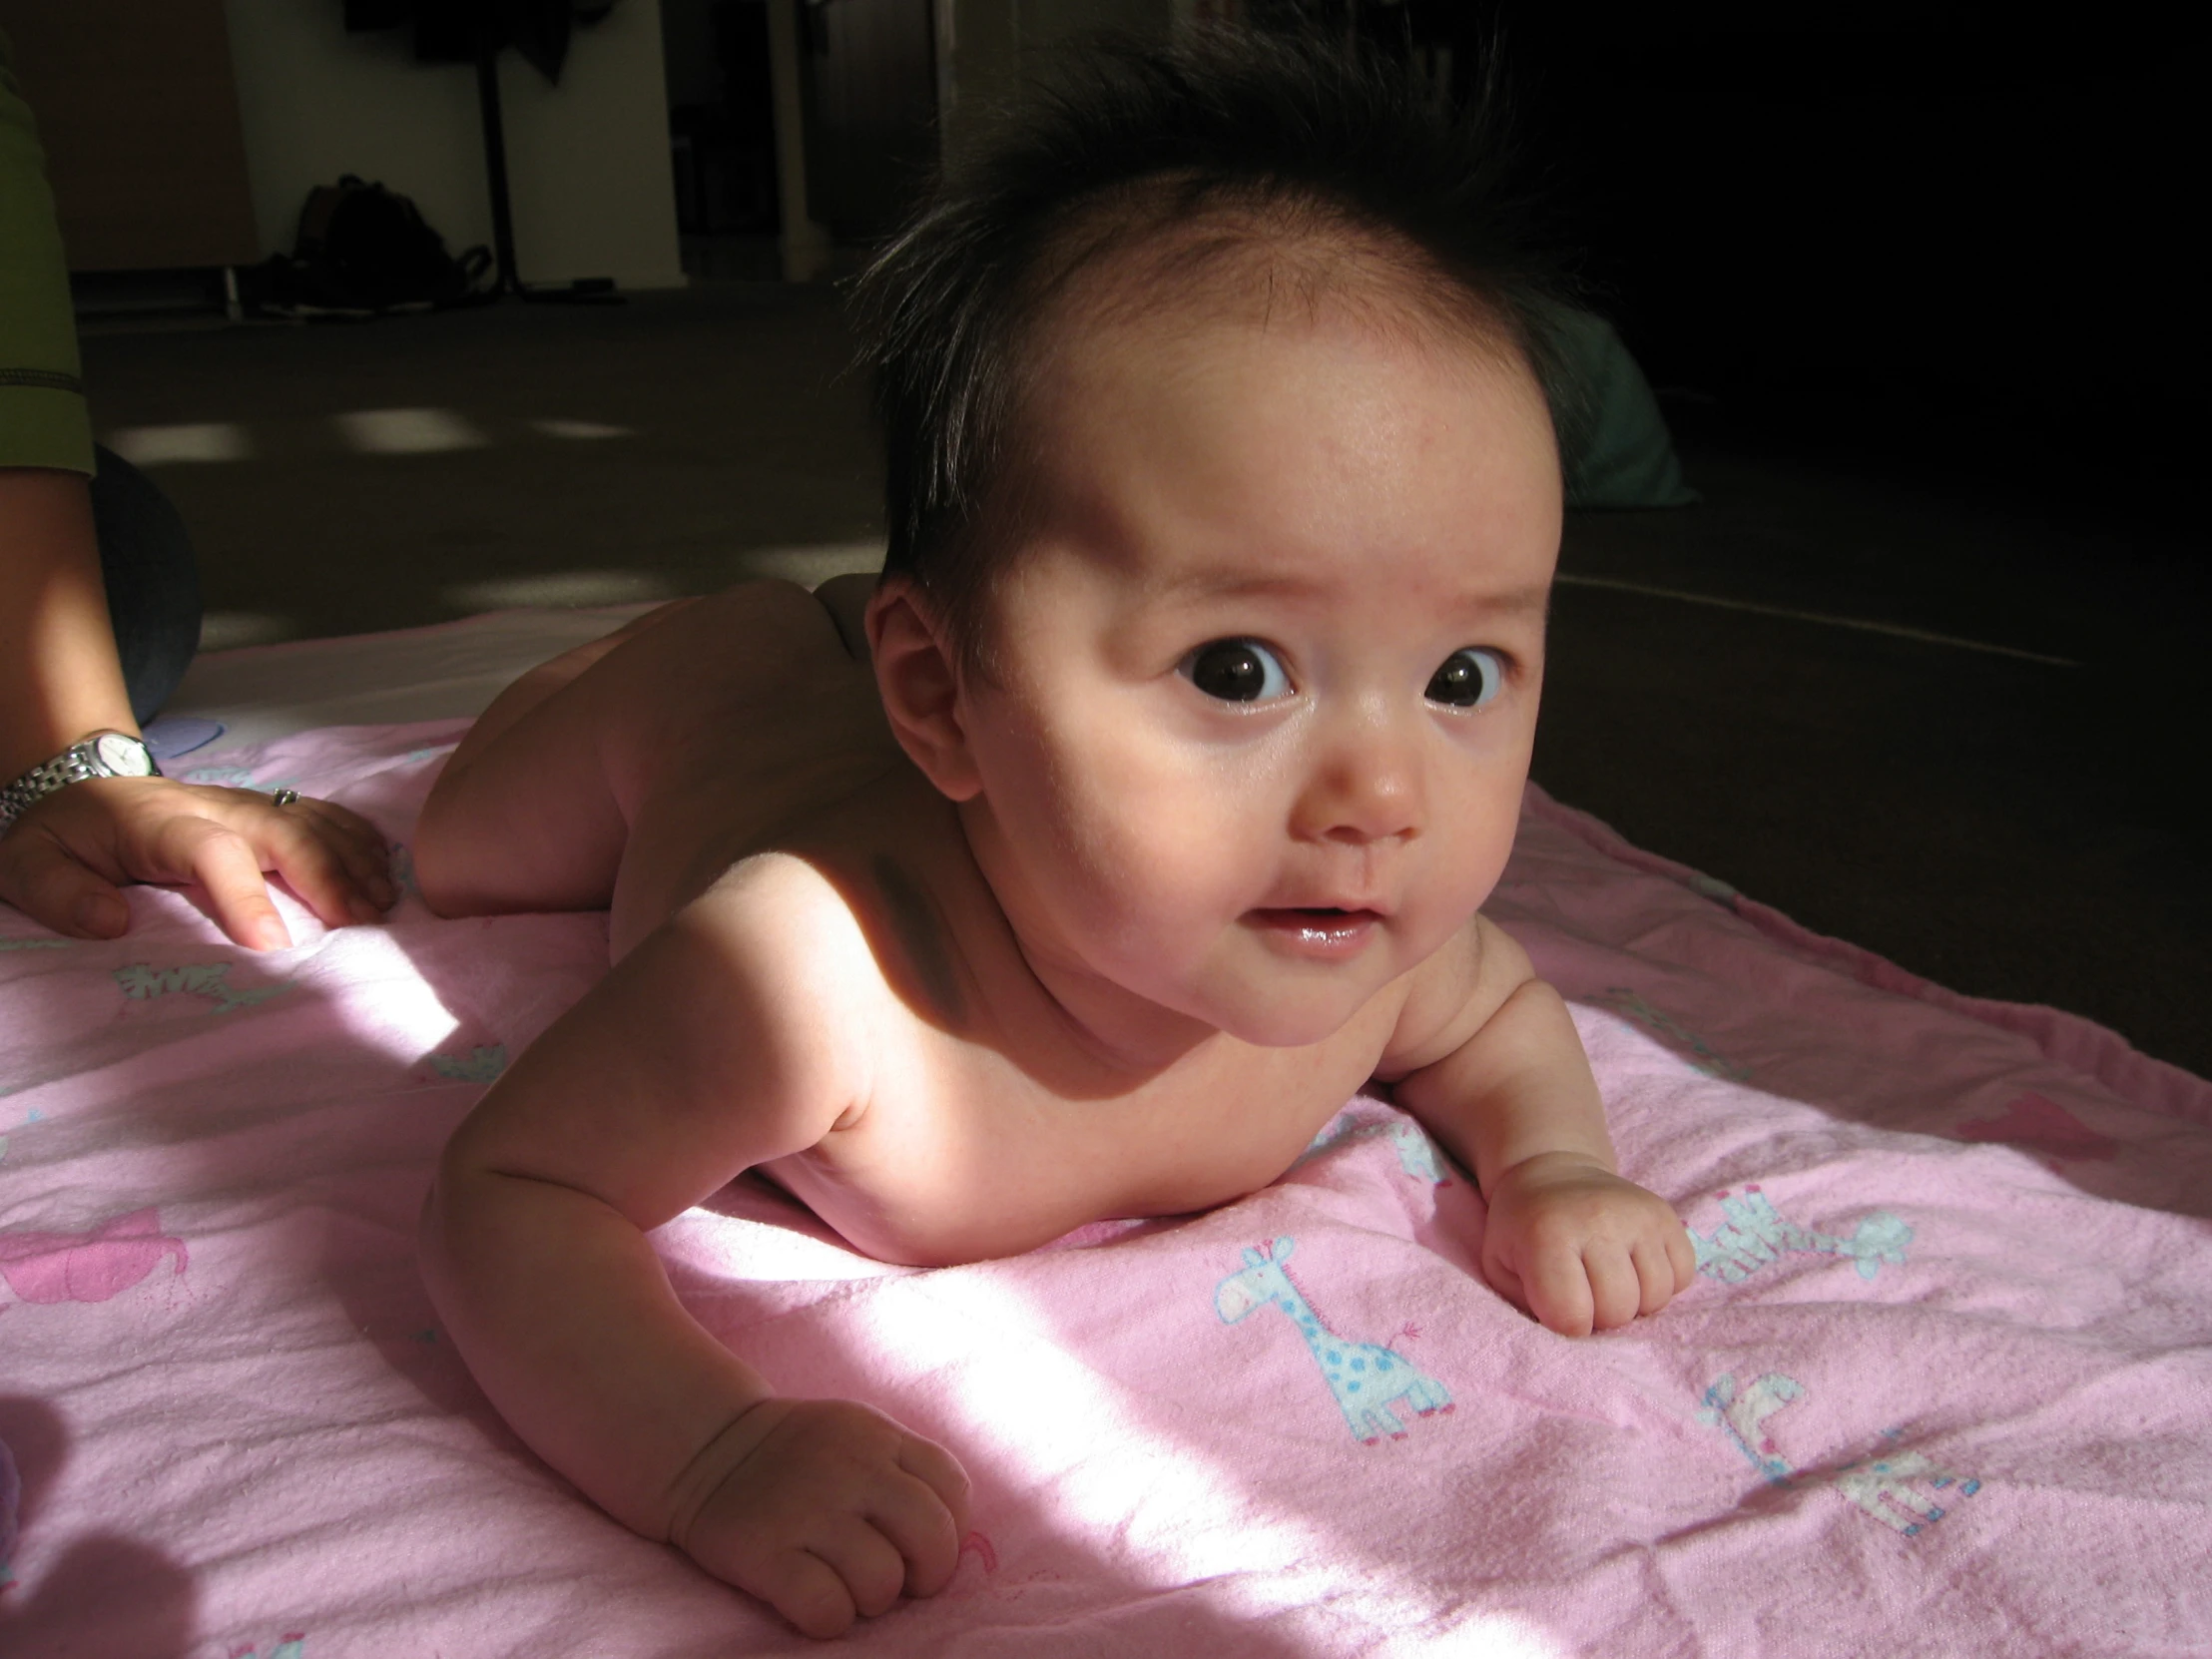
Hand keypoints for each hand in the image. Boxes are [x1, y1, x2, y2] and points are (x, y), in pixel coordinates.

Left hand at [0, 775, 394, 949]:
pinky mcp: (263, 808)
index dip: (245, 895)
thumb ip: (60, 894)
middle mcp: (213, 806)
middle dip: (327, 874)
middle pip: (284, 829)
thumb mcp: (27, 863)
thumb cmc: (61, 835)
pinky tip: (383, 867)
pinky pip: (322, 813)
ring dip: (352, 858)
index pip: (212, 851)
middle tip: (362, 922)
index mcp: (156, 822)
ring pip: (311, 819)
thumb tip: (112, 923)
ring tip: (383, 903)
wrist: (75, 785)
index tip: (272, 947)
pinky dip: (357, 837)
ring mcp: (243, 803)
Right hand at [672, 1397, 969, 1639]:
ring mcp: (808, 1510)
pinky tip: (814, 1600)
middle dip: (927, 1573)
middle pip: (932, 1536)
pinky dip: (830, 1618)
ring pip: (882, 1582)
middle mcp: (852, 1469)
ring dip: (872, 1600)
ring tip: (844, 1584)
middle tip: (897, 1580)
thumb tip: (947, 1538)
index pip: (953, 1488)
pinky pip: (828, 1611)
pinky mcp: (765, 1552)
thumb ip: (902, 1470)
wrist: (707, 1448)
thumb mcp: (857, 1435)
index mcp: (880, 1438)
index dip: (950, 1529)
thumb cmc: (797, 1456)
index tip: (918, 1544)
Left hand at [1479, 1152, 1695, 1335]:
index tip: (1559, 1310)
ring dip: (1634, 1302)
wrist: (1554, 1172)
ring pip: (1655, 1297)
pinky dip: (1662, 1284)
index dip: (1567, 1326)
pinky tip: (1635, 1268)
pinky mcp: (1665, 1215)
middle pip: (1618, 1310)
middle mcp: (1598, 1221)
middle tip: (1585, 1293)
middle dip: (1601, 1316)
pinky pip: (1682, 1276)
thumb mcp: (1500, 1267)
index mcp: (1548, 1235)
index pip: (1572, 1315)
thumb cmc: (1523, 1230)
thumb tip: (1570, 1337)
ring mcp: (1638, 1216)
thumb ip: (1526, 1307)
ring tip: (1610, 1282)